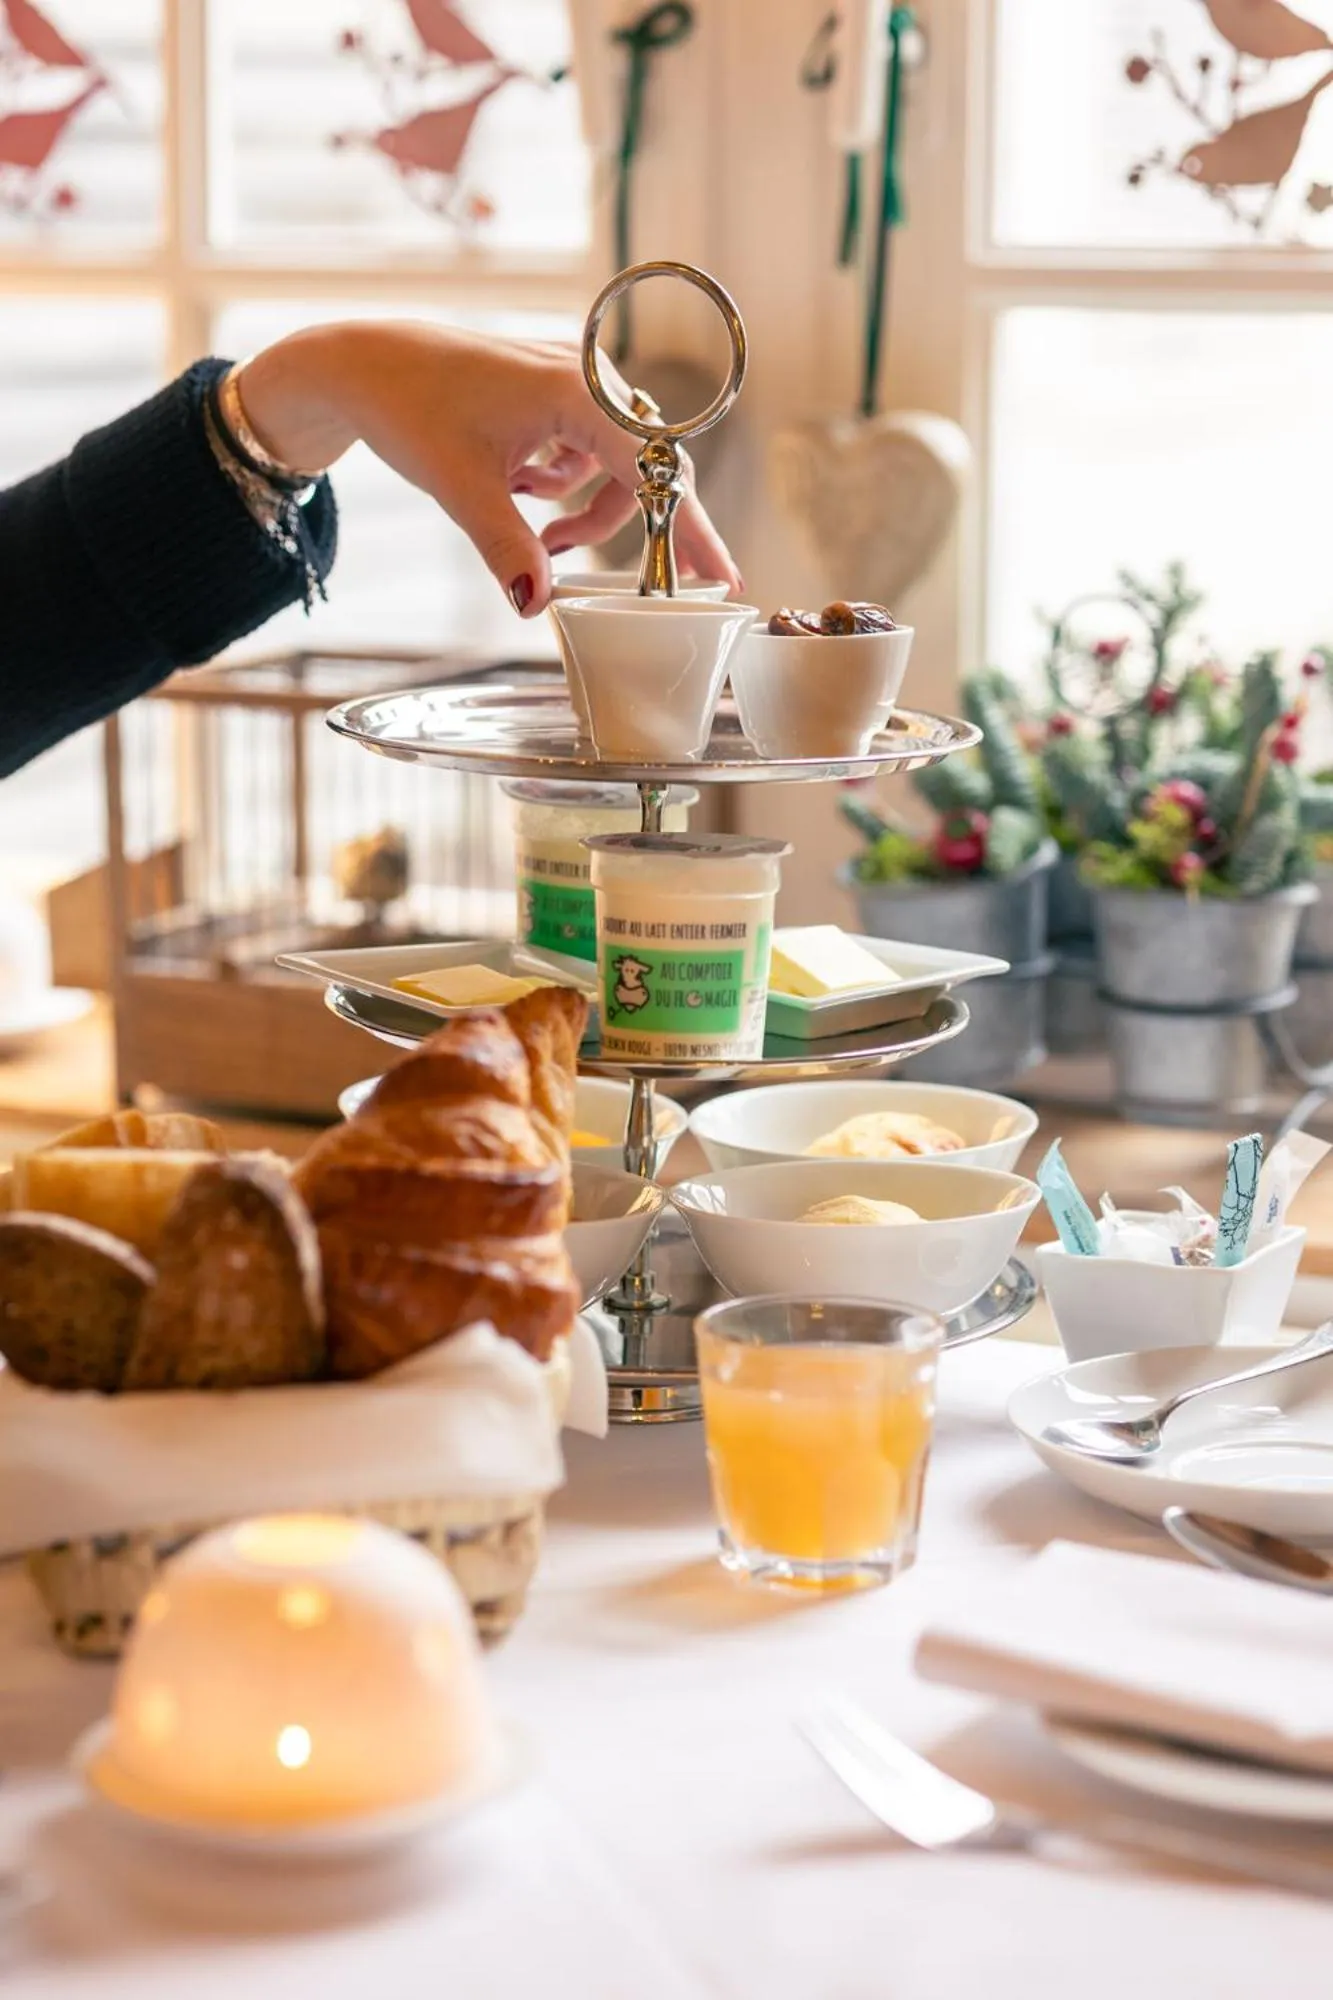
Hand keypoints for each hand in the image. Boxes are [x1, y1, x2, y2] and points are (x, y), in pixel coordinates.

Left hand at [235, 321, 741, 616]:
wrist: (362, 364)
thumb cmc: (408, 406)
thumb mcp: (461, 490)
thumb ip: (507, 549)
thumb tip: (537, 606)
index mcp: (575, 393)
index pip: (656, 469)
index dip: (692, 528)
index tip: (723, 577)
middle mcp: (585, 382)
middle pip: (648, 470)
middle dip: (650, 528)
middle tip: (663, 585)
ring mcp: (570, 387)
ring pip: (615, 468)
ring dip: (591, 513)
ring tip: (543, 539)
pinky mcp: (552, 397)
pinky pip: (585, 455)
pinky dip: (565, 488)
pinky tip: (522, 492)